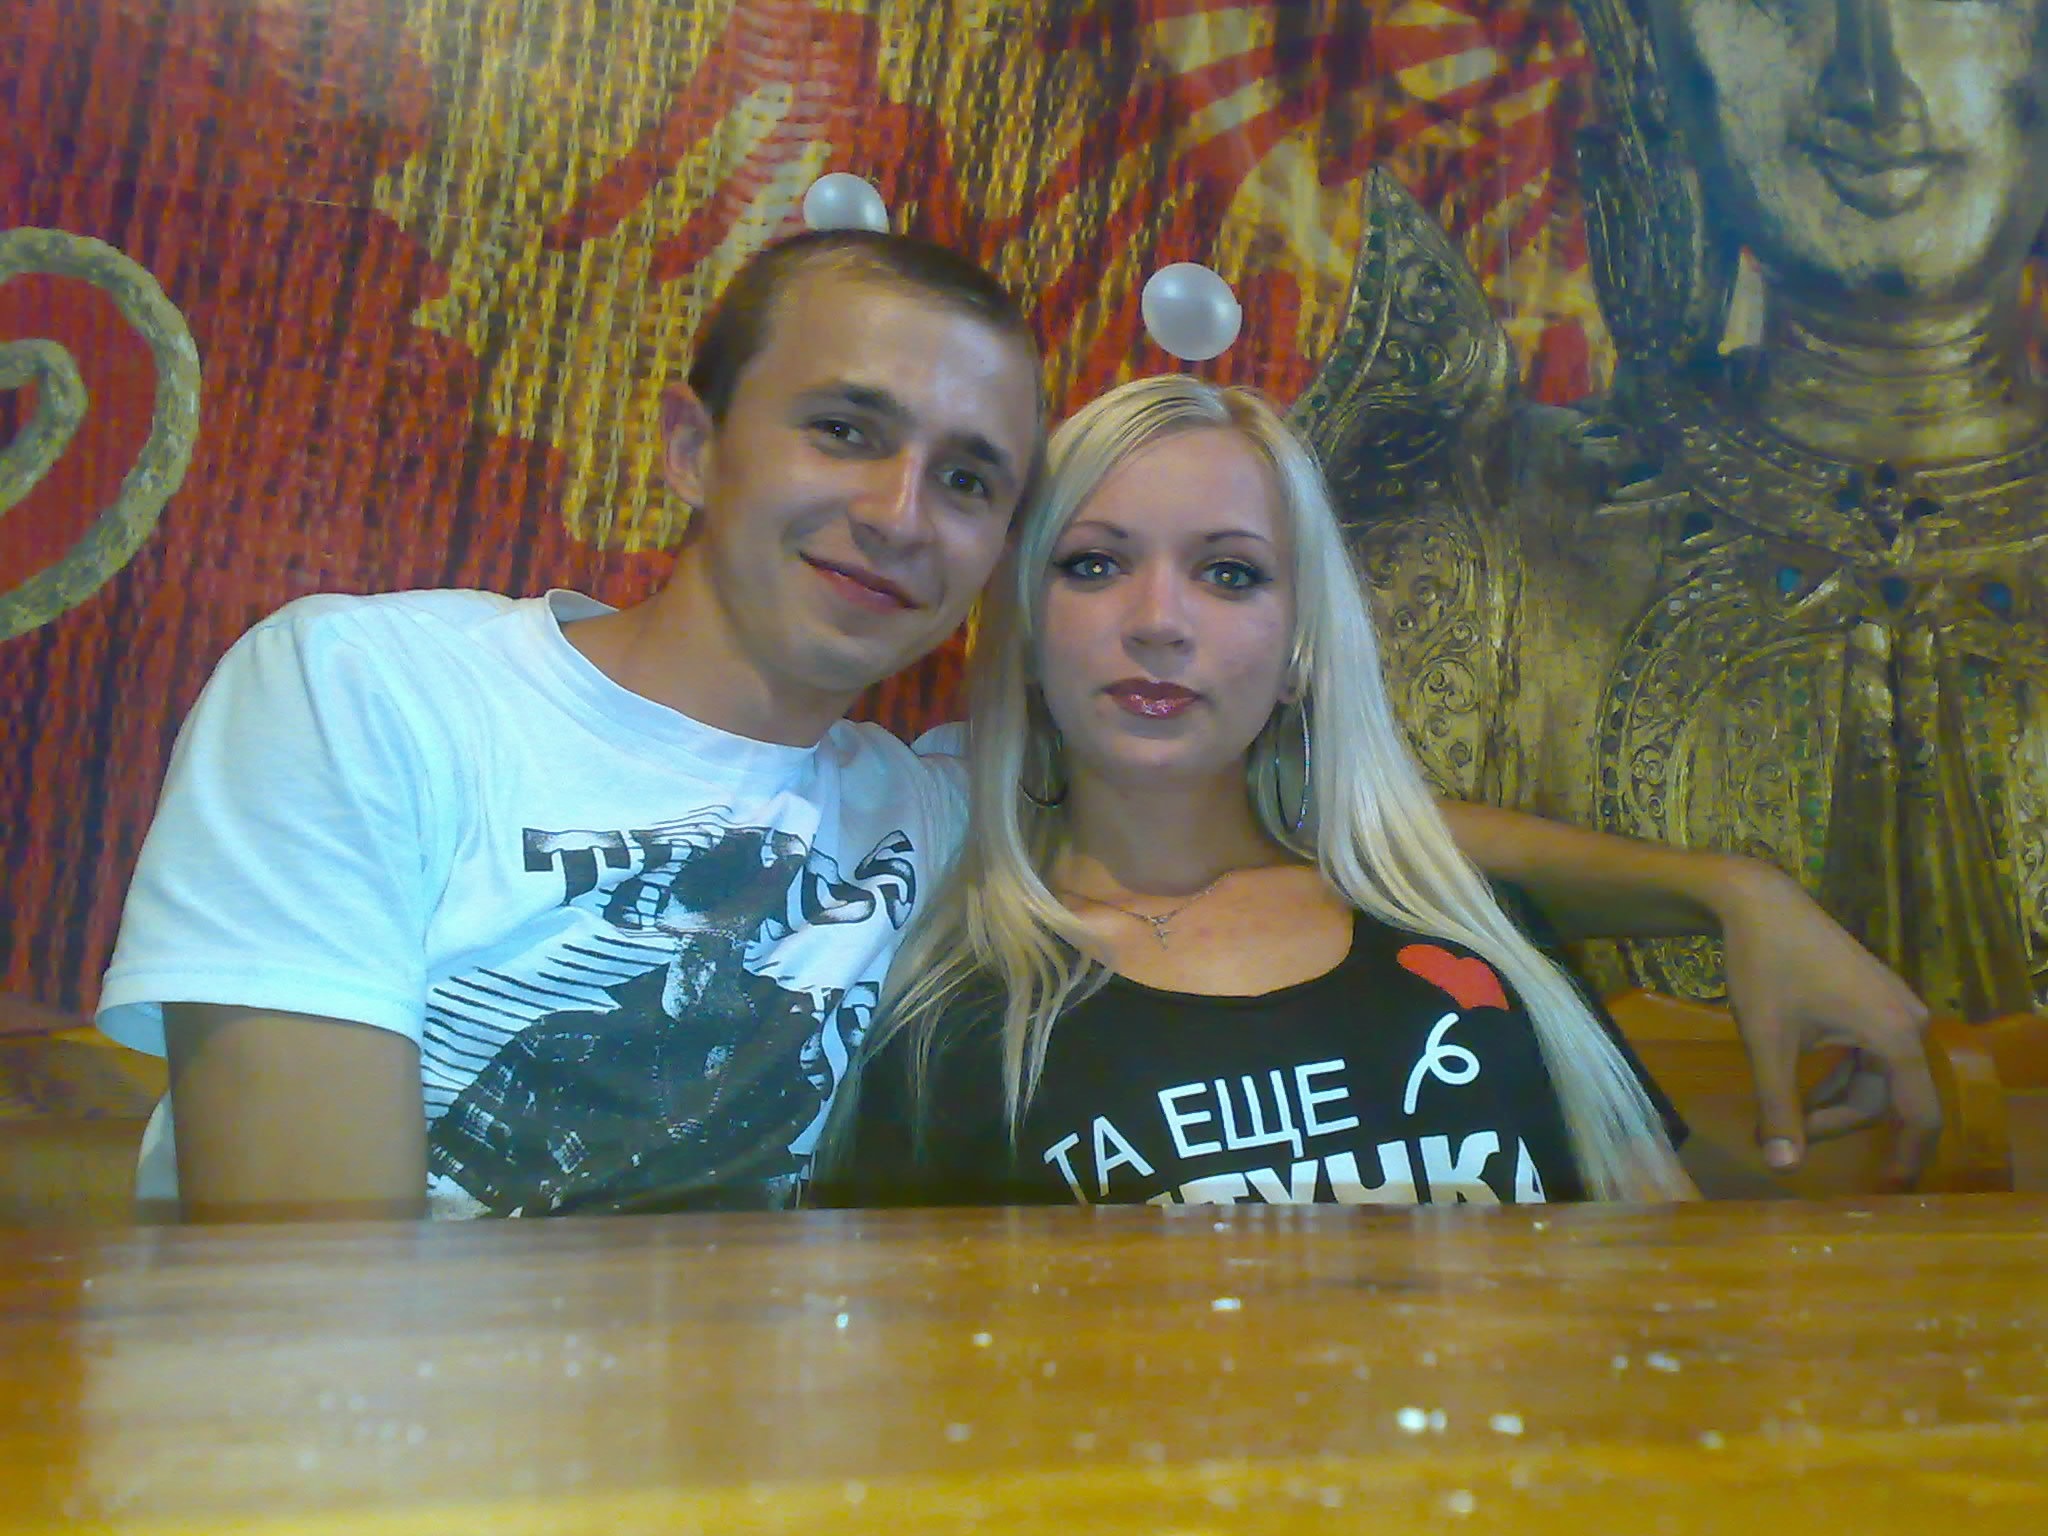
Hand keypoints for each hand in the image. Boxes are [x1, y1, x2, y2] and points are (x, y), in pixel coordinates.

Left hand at [1710, 860, 1936, 1188]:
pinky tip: (1797, 1081)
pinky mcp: (1874, 996)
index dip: (1906, 1158)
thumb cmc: (1765, 969)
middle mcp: (1909, 1022)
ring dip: (1832, 1099)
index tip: (1886, 1193)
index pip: (1919, 1115)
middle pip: (1884, 1097)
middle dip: (1835, 1122)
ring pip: (1872, 1074)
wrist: (1760, 902)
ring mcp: (1893, 1005)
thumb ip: (1779, 1106)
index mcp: (1896, 1037)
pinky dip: (1836, 1072)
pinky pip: (1866, 1051)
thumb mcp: (1767, 1043)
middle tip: (1782, 1137)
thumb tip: (1783, 1167)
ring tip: (1782, 1116)